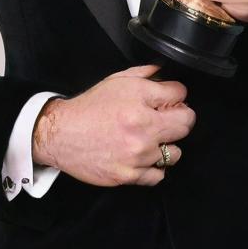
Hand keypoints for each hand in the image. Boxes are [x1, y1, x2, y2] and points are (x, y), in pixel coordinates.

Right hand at [32, 65, 194, 186]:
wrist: (61, 134)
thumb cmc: (89, 108)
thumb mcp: (117, 80)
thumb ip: (145, 74)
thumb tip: (165, 73)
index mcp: (139, 101)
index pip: (181, 94)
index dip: (177, 95)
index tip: (171, 99)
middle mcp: (142, 128)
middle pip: (186, 123)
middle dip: (179, 118)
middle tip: (165, 118)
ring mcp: (137, 154)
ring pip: (175, 152)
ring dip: (167, 145)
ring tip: (151, 140)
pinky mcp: (129, 175)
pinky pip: (158, 175)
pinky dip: (154, 167)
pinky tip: (144, 157)